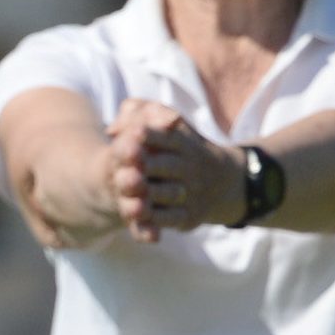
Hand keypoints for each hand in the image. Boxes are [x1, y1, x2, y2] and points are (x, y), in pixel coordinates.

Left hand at [104, 99, 246, 238]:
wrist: (221, 182)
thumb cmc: (177, 147)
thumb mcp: (166, 123)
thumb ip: (138, 114)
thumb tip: (113, 130)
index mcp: (183, 141)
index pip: (168, 136)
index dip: (151, 135)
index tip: (134, 133)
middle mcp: (189, 166)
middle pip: (168, 165)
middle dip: (148, 165)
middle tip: (126, 167)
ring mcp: (190, 192)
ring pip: (169, 193)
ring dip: (150, 194)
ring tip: (128, 193)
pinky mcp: (189, 216)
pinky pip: (171, 218)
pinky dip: (155, 219)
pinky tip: (136, 216)